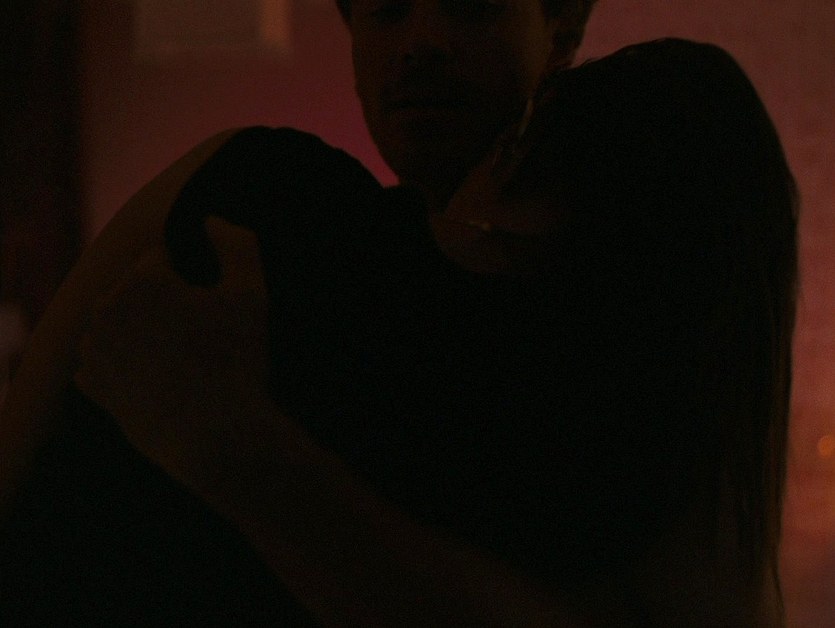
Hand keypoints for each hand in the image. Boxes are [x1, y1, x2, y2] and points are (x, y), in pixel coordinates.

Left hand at [75, 218, 314, 497]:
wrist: (215, 436)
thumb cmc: (236, 361)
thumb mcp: (251, 294)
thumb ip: (236, 244)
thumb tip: (211, 221)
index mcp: (141, 280)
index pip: (160, 257)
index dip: (189, 278)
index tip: (208, 306)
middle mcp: (106, 309)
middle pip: (136, 287)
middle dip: (162, 302)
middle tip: (198, 336)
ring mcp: (94, 350)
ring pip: (119, 321)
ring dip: (141, 329)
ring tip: (180, 358)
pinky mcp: (92, 385)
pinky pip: (105, 358)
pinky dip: (125, 361)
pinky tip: (157, 376)